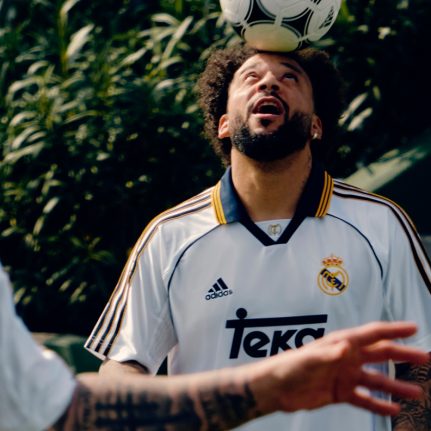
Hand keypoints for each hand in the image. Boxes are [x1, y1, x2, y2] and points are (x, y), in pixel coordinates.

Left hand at [251, 321, 428, 415]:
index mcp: (341, 344)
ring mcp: (345, 375)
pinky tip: (393, 410)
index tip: (413, 328)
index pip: (372, 334)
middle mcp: (346, 358)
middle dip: (402, 355)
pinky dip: (379, 404)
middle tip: (425, 358)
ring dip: (396, 386)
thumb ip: (327, 354)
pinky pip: (365, 398)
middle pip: (380, 354)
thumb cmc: (289, 367)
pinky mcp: (340, 393)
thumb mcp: (308, 359)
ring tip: (417, 392)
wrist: (277, 388)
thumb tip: (345, 348)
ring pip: (377, 379)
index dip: (393, 330)